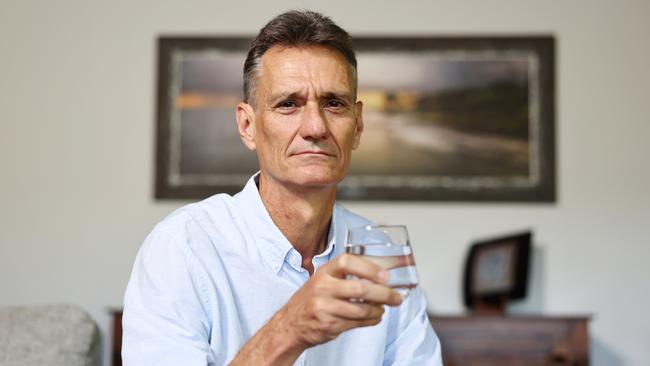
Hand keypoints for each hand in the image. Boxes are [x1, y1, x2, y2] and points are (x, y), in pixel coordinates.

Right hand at [274, 253, 403, 347]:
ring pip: (362, 308)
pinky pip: (358, 322)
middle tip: (396, 297)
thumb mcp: (323, 280)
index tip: (385, 275)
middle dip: (384, 293)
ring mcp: (325, 307)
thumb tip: (381, 272)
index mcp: (324, 272)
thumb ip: (346, 274)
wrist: (290, 324)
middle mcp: (323, 287)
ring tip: (384, 308)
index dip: (368, 267)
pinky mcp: (330, 324)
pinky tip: (375, 317)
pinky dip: (372, 320)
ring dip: (379, 309)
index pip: (347, 261)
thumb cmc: (311, 300)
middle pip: (360, 288)